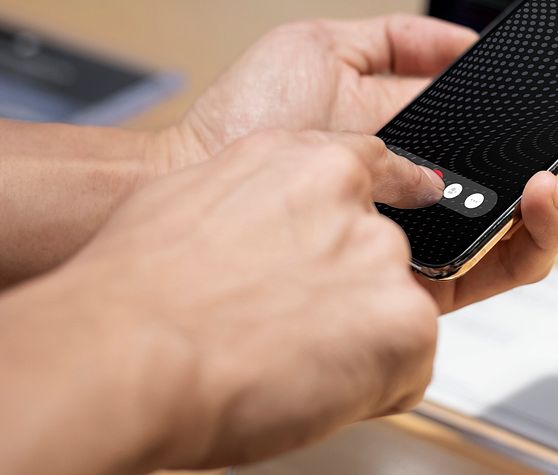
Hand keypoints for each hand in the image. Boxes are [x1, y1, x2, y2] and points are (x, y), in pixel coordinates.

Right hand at [53, 131, 442, 470]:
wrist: (133, 352)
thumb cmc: (139, 291)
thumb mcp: (194, 201)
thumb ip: (258, 205)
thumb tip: (268, 229)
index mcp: (310, 166)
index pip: (382, 166)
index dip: (400, 190)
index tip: (423, 194)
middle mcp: (359, 208)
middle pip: (381, 259)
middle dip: (347, 298)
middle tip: (289, 329)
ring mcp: (386, 264)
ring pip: (394, 318)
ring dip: (357, 345)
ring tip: (288, 361)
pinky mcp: (407, 325)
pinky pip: (406, 370)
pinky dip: (369, 391)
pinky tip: (310, 389)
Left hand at [159, 14, 557, 311]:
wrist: (210, 174)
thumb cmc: (256, 119)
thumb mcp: (334, 46)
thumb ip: (409, 41)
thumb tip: (472, 40)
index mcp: (447, 133)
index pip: (540, 119)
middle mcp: (463, 184)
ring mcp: (458, 231)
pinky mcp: (443, 276)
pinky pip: (518, 262)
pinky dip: (543, 225)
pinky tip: (541, 183)